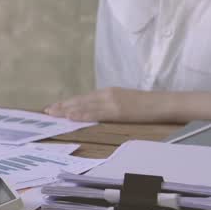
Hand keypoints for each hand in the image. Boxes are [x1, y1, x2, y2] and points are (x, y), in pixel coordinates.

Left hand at [44, 87, 169, 122]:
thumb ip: (109, 106)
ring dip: (67, 109)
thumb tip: (95, 113)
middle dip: (62, 105)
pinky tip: (72, 116)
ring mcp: (112, 101)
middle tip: (47, 111)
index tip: (54, 106)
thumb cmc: (146, 106)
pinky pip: (97, 113)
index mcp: (108, 92)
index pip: (83, 97)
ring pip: (85, 105)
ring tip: (54, 113)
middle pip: (80, 100)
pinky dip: (83, 113)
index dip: (68, 102)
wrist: (163, 104)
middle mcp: (107, 94)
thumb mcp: (124, 102)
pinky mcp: (118, 110)